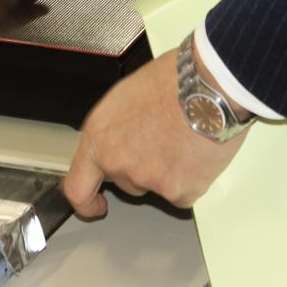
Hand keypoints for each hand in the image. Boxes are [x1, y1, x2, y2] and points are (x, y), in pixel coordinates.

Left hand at [63, 50, 245, 216]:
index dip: (87, 202)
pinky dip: (190, 180)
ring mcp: (148, 180)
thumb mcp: (124, 98)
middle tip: (162, 142)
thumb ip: (114, 131)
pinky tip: (196, 153)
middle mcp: (118, 163)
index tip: (97, 204)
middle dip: (142, 169)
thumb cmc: (171, 81)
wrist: (208, 86)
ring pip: (155, 188)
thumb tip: (118, 142)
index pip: (78, 187)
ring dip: (167, 173)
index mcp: (99, 138)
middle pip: (126, 183)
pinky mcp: (178, 192)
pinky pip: (182, 194)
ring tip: (182, 140)